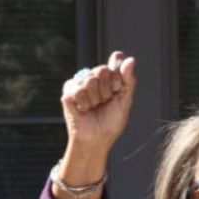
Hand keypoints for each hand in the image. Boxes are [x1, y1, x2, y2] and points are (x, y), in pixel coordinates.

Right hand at [58, 51, 137, 172]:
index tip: (117, 90)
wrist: (97, 138)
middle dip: (107, 89)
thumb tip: (130, 59)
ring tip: (94, 107)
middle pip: (102, 70)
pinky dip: (84, 102)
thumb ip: (128, 80)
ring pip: (90, 79)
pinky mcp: (68, 91)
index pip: (116, 63)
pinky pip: (77, 89)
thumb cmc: (112, 122)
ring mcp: (80, 83)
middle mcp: (94, 78)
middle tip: (105, 101)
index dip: (118, 79)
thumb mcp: (125, 101)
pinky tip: (83, 109)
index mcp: (110, 79)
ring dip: (96, 98)